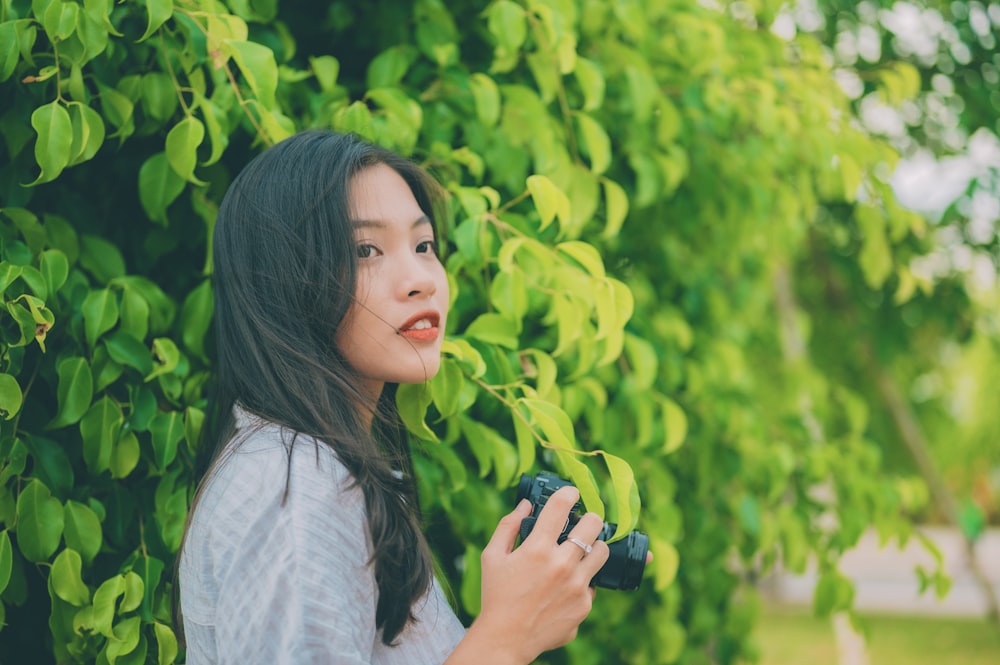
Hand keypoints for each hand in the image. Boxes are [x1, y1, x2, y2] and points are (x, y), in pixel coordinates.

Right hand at [448, 485, 609, 664]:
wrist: (507, 638)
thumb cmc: (496, 596)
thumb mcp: (493, 557)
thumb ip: (508, 526)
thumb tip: (525, 505)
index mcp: (537, 549)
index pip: (561, 507)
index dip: (569, 493)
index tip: (572, 492)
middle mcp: (562, 565)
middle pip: (593, 525)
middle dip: (588, 519)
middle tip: (581, 523)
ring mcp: (577, 586)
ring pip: (602, 552)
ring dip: (592, 547)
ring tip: (579, 552)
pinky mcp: (584, 605)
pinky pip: (593, 583)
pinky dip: (583, 580)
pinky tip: (566, 586)